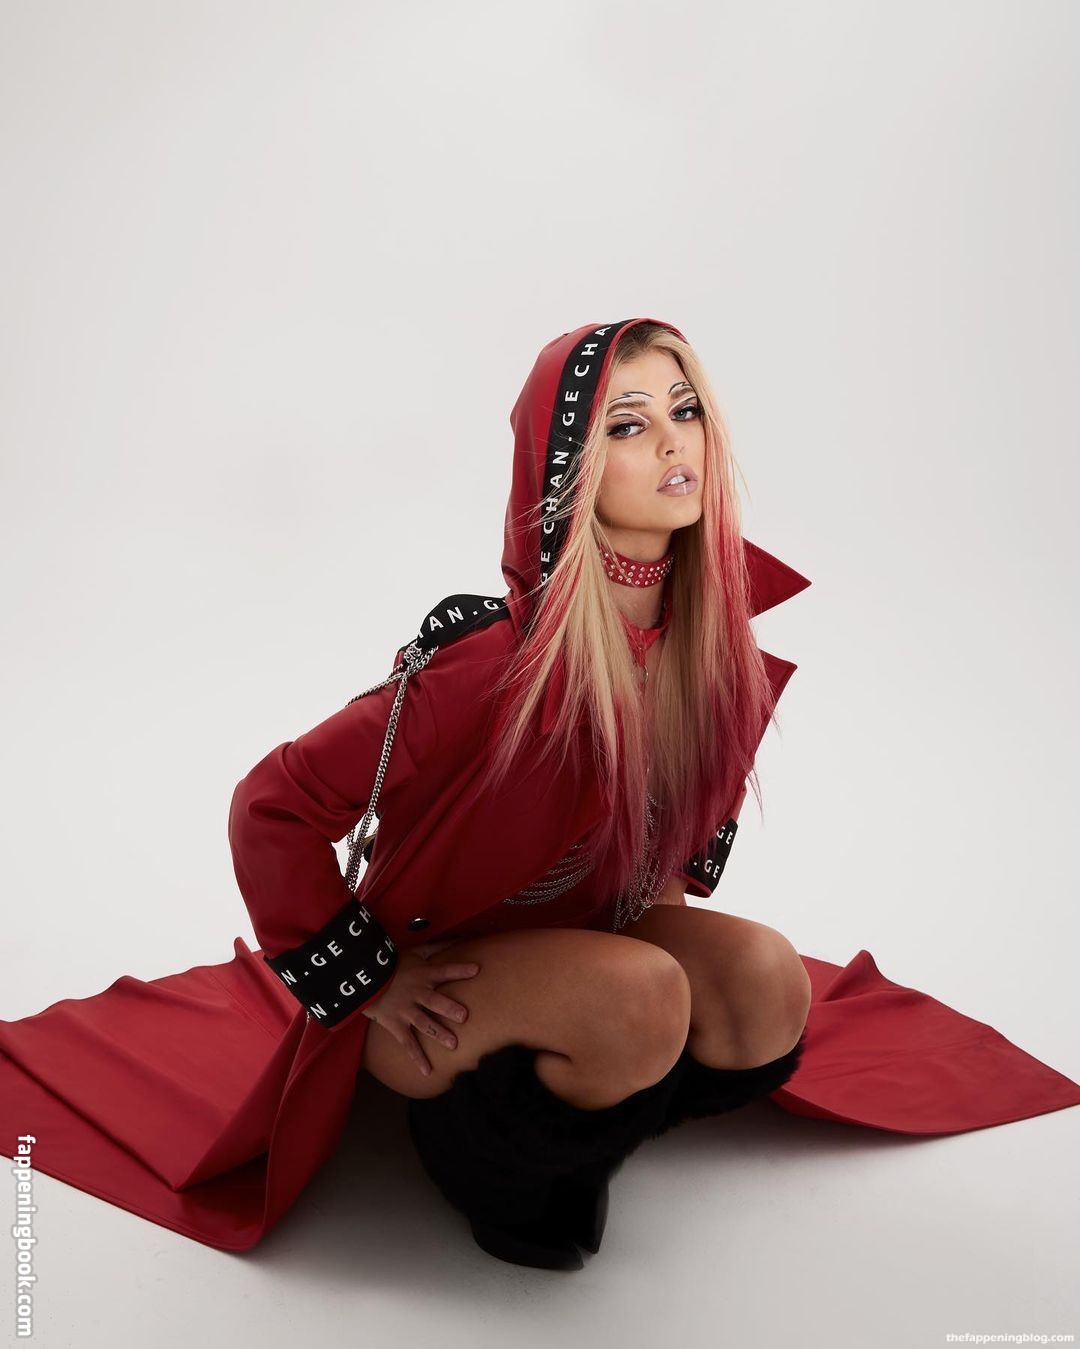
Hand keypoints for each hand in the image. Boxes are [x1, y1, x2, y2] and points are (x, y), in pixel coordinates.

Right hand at [362, 946, 480, 1077]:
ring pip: (424, 1023)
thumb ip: (438, 948)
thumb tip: (461, 938)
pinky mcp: (396, 1025)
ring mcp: (406, 1011)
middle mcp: (417, 994)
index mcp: (423, 975)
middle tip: (463, 1016)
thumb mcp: (415, 951)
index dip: (459, 970)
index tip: (476, 970)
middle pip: (435, 1001)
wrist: (364, 979)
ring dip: (438, 1034)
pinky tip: (428, 1072)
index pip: (444, 971)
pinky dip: (417, 1058)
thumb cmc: (393, 963)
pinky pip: (408, 1044)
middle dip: (448, 1008)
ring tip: (453, 1044)